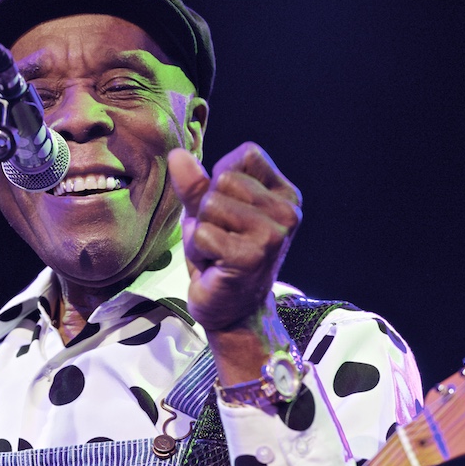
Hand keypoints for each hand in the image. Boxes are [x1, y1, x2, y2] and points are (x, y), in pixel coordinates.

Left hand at [169, 143, 301, 383]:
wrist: (232, 311)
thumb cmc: (220, 256)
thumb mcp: (206, 213)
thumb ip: (195, 184)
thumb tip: (177, 155)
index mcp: (284, 194)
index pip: (246, 154)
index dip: (221, 178)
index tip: (228, 211)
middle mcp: (287, 211)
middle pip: (222, 180)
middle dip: (207, 211)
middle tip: (219, 239)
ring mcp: (272, 234)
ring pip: (210, 205)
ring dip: (201, 232)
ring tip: (217, 253)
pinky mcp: (251, 256)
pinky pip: (203, 233)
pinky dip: (199, 251)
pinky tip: (215, 267)